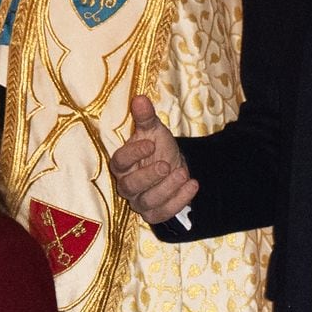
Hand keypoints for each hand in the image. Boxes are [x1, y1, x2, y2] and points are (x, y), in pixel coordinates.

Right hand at [109, 95, 198, 222]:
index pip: (118, 162)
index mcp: (122, 164)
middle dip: (148, 177)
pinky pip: (162, 214)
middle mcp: (126, 185)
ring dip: (167, 189)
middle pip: (129, 186)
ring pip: (146, 202)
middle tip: (166, 165)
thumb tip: (140, 98)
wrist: (172, 166)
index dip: (132, 155)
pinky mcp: (153, 214)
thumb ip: (145, 117)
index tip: (150, 144)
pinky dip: (178, 201)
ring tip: (183, 173)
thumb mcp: (153, 130)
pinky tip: (193, 184)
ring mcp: (139, 201)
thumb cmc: (157, 148)